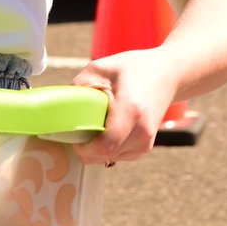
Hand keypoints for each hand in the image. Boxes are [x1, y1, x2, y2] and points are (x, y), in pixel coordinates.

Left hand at [70, 49, 177, 164]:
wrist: (168, 74)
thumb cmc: (134, 68)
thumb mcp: (102, 67)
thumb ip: (79, 87)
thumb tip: (57, 106)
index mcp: (131, 110)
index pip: (105, 145)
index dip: (84, 148)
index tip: (71, 137)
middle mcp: (142, 131)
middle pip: (105, 155)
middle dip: (86, 148)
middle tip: (76, 129)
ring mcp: (146, 142)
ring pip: (110, 157)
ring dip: (96, 148)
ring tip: (93, 124)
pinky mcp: (145, 147)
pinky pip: (118, 155)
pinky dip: (107, 147)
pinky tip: (106, 128)